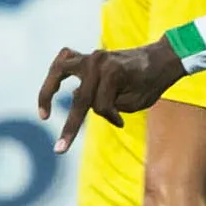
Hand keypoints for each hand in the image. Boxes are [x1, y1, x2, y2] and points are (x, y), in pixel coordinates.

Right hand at [38, 37, 187, 150]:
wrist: (160, 59)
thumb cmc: (151, 82)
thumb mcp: (135, 102)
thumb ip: (108, 106)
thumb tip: (86, 105)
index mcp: (113, 72)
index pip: (100, 105)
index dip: (111, 116)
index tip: (120, 122)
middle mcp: (97, 62)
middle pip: (79, 97)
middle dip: (70, 126)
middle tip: (59, 149)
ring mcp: (91, 56)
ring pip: (58, 70)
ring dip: (47, 91)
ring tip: (44, 114)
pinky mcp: (87, 56)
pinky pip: (65, 60)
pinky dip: (56, 73)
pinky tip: (53, 86)